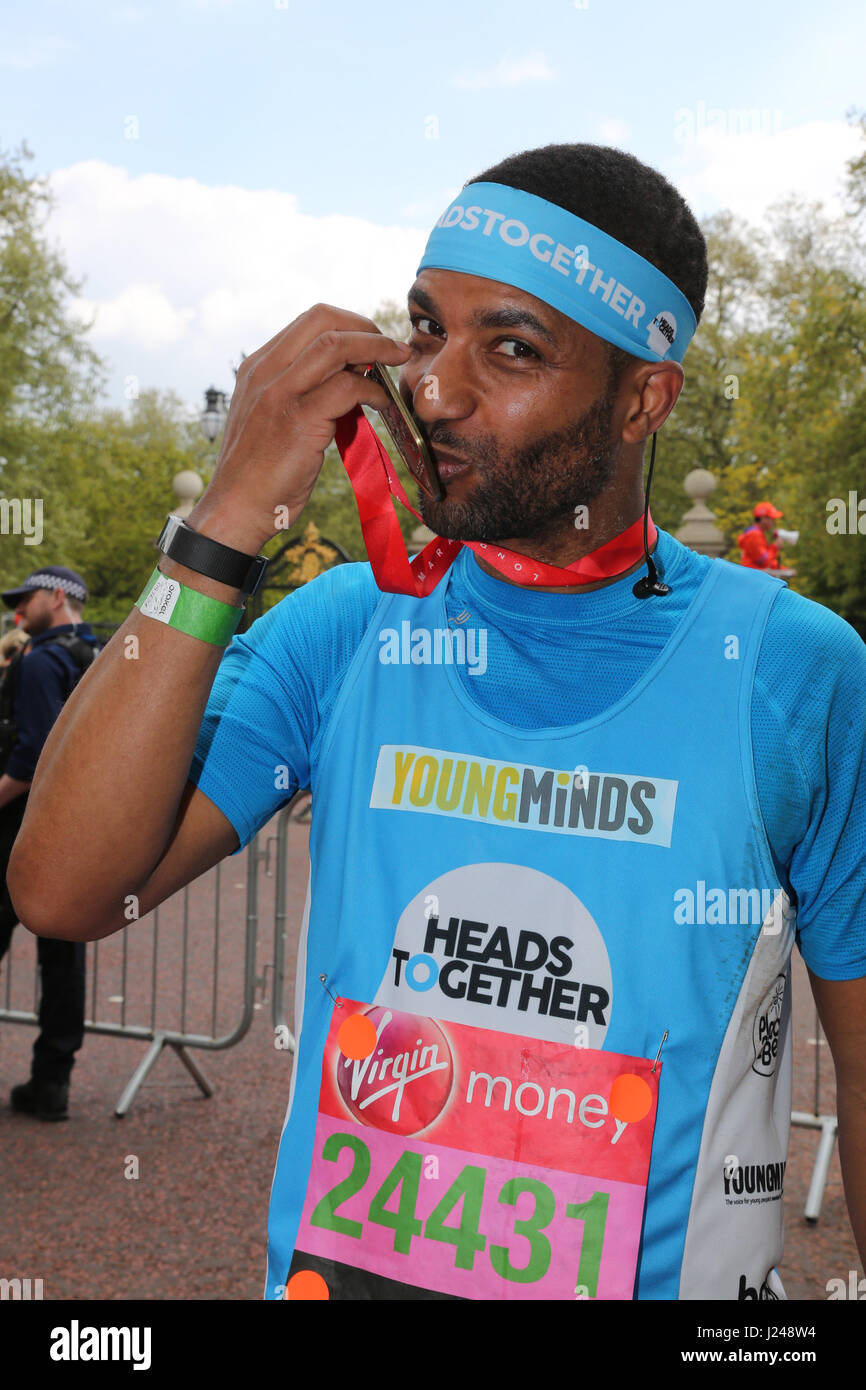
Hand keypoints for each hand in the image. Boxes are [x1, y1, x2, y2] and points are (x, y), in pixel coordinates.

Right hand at [187, 304, 411, 551]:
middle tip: (391, 348)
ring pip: (336, 345)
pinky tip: (384, 403)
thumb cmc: (259, 472)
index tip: (372, 341)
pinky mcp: (298, 420)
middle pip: (323, 319)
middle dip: (366, 327)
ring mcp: (279, 393)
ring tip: (398, 361)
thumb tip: (347, 377)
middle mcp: (264, 371)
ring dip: (377, 348)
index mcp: (258, 366)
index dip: (349, 323)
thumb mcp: (273, 417)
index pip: (309, 320)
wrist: (236, 509)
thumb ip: (300, 392)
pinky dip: (375, 390)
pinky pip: (347, 387)